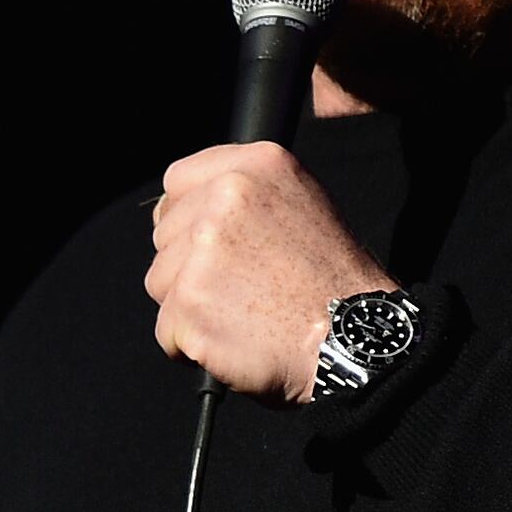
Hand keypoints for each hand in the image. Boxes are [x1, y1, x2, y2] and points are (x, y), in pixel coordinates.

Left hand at [144, 141, 392, 400]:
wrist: (352, 339)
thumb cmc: (333, 283)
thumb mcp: (303, 205)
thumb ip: (247, 195)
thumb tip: (185, 205)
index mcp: (256, 166)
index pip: (178, 180)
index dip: (188, 217)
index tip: (211, 244)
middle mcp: (227, 196)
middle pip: (165, 234)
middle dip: (189, 266)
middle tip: (242, 288)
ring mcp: (204, 248)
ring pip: (159, 281)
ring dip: (189, 306)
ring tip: (241, 315)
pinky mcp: (189, 300)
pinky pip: (166, 329)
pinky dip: (192, 346)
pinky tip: (233, 341)